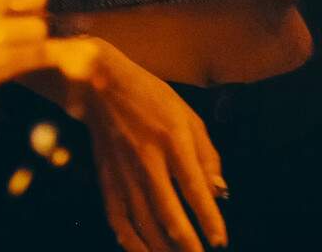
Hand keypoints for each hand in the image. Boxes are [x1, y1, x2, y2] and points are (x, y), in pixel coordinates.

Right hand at [77, 42, 227, 251]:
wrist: (101, 85)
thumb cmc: (152, 98)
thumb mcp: (189, 116)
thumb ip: (207, 155)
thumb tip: (218, 193)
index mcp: (172, 140)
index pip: (194, 188)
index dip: (208, 218)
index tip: (220, 241)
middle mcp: (146, 159)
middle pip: (167, 212)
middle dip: (186, 243)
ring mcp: (122, 172)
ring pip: (142, 222)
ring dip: (161, 248)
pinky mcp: (105, 180)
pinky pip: (117, 219)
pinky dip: (130, 241)